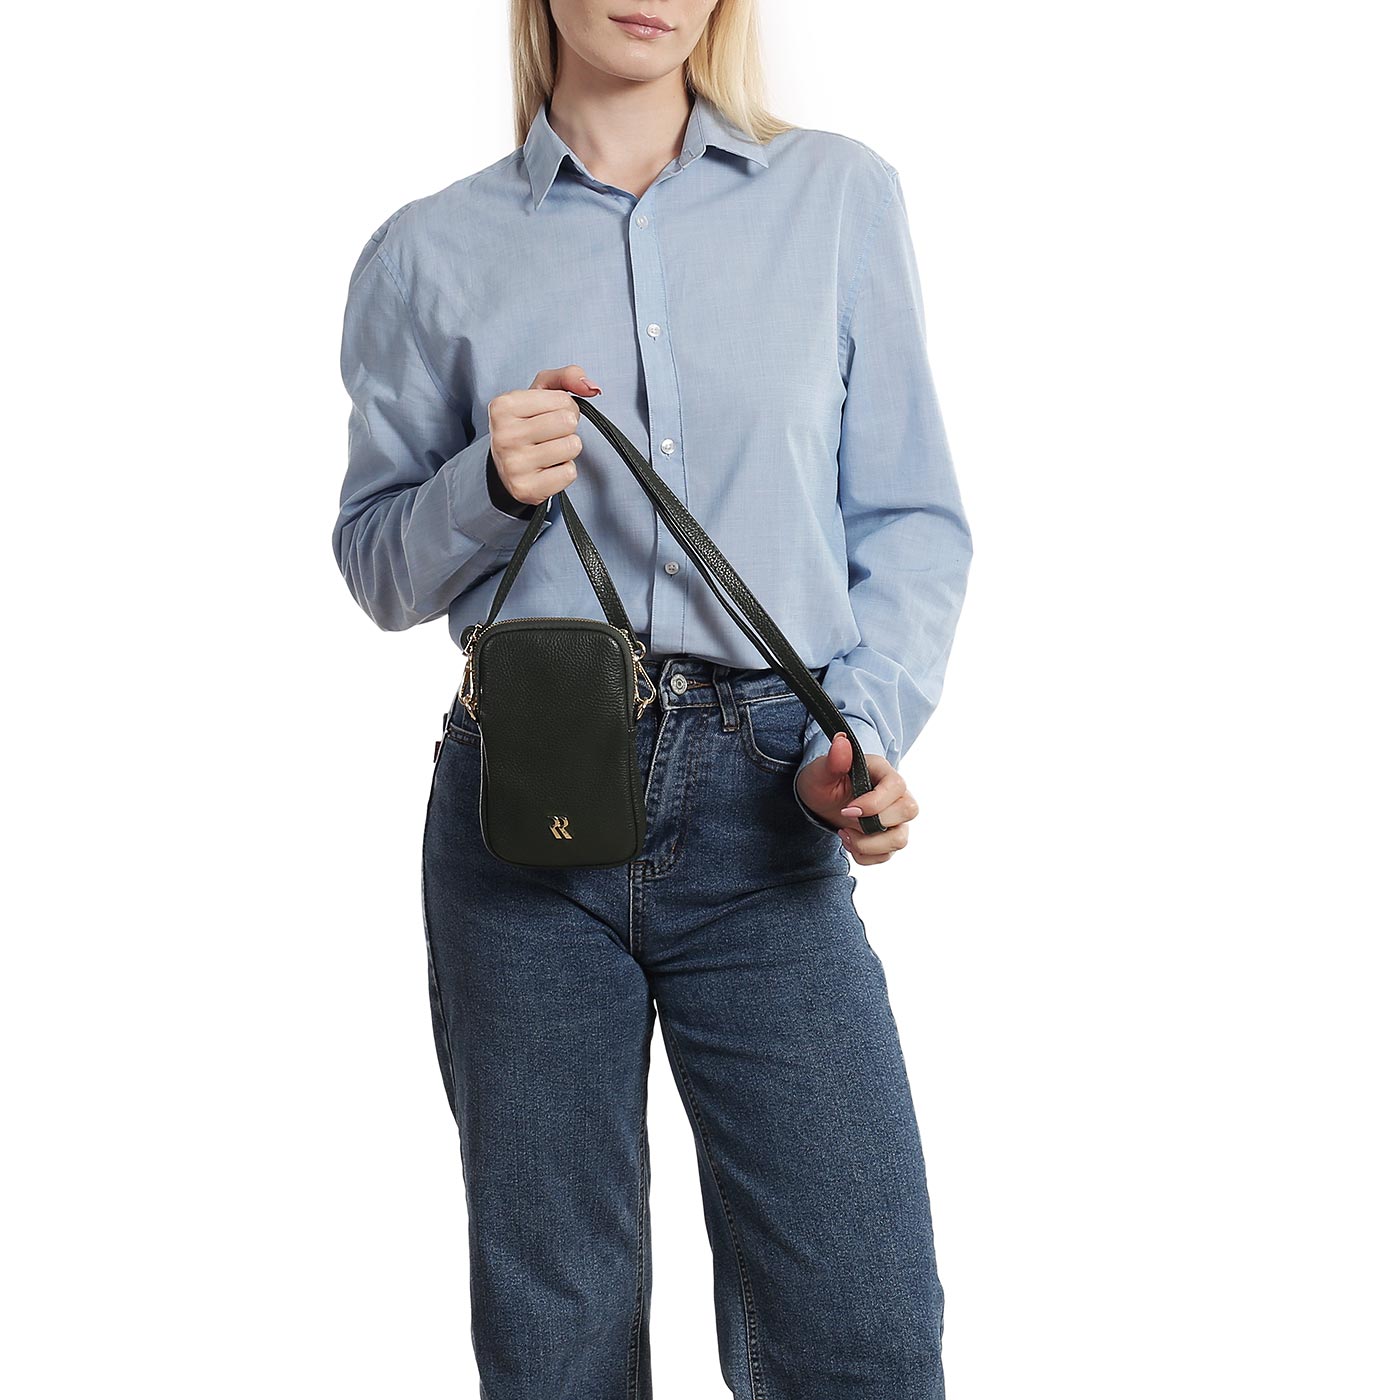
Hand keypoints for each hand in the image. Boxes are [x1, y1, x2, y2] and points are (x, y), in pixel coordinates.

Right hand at [487, 366, 602, 508]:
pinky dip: (564, 471)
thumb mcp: (541, 392)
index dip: (564, 407)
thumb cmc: (527, 424)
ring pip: (572, 447)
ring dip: (567, 449)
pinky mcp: (526, 488)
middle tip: (550, 434)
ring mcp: (513, 464)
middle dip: (567, 428)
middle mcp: (504, 435)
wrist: (505, 466)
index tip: (546, 415)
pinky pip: (569, 473)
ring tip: (548, 450)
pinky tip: (548, 468)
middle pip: (568, 423)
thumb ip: (567, 377)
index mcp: (504, 406)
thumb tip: (591, 387)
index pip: (563, 400)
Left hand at [795, 731, 918, 864]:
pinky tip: (849, 842)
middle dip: (875, 824)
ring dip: (869, 844)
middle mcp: (895, 795)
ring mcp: (894, 818)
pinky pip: (887, 855)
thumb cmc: (823, 781)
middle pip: (908, 811)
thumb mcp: (821, 771)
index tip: (846, 810)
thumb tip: (841, 741)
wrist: (820, 800)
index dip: (876, 803)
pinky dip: (866, 855)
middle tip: (845, 819)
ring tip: (844, 834)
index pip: (897, 786)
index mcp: (882, 772)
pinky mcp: (887, 837)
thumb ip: (833, 760)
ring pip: (901, 839)